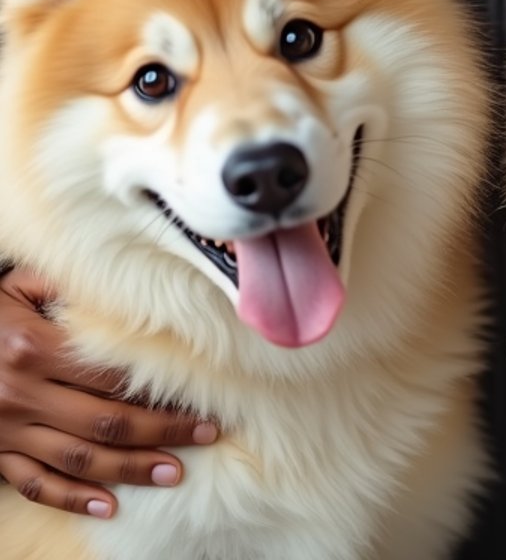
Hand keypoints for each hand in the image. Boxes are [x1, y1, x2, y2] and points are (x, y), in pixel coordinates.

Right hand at [0, 269, 217, 518]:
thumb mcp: (17, 286)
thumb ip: (65, 285)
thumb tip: (122, 278)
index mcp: (32, 348)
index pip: (110, 375)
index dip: (156, 388)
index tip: (197, 393)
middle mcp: (21, 394)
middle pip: (105, 420)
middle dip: (161, 430)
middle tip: (206, 434)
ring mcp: (7, 431)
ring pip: (77, 459)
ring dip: (129, 469)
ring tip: (173, 472)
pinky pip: (35, 484)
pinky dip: (71, 499)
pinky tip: (106, 505)